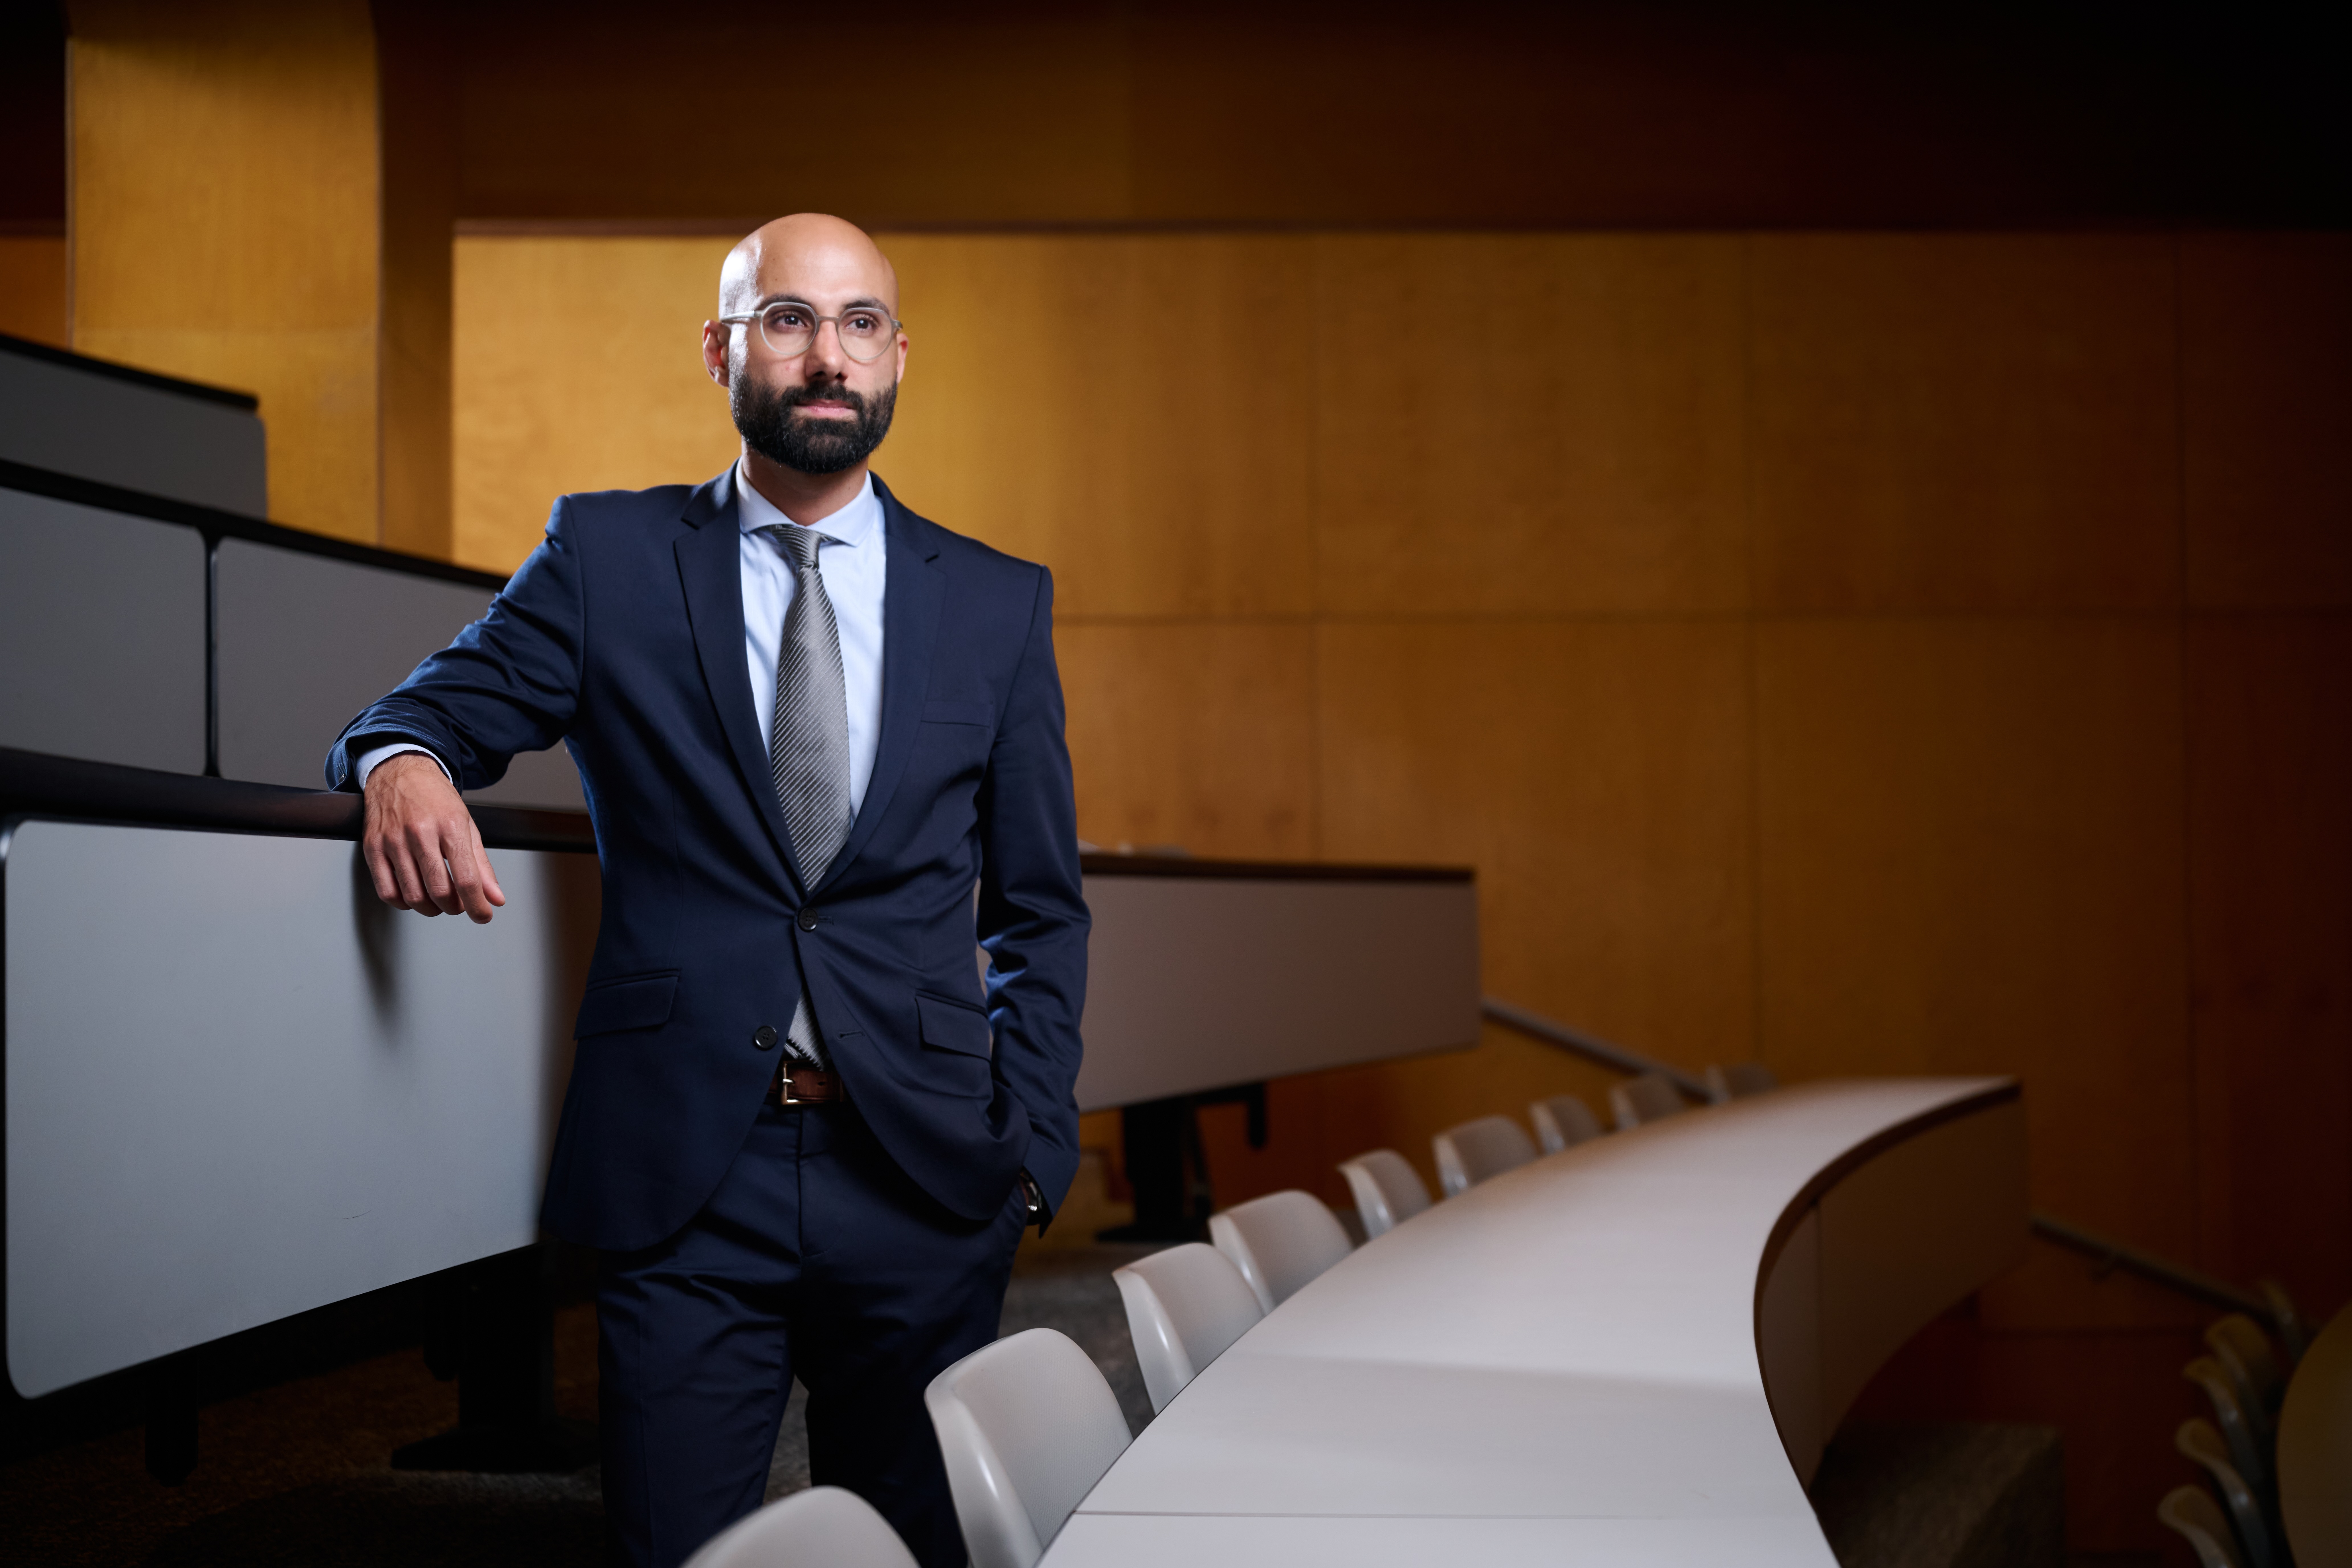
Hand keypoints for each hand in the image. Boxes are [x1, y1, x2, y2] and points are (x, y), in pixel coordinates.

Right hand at [362, 752, 505, 922]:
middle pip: (439, 891)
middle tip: (459, 905)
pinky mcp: (373, 847)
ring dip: (430, 908)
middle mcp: (420, 833)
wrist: (400, 771)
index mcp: (450, 826)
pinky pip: (386, 890)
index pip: (466, 878)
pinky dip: (403, 903)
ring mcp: (393, 840)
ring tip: (438, 901)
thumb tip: (495, 898)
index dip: (477, 905)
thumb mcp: (467, 825)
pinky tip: (413, 896)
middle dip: (454, 907)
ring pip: (412, 895)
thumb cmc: (435, 798)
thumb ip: (482, 865)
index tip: (483, 915)